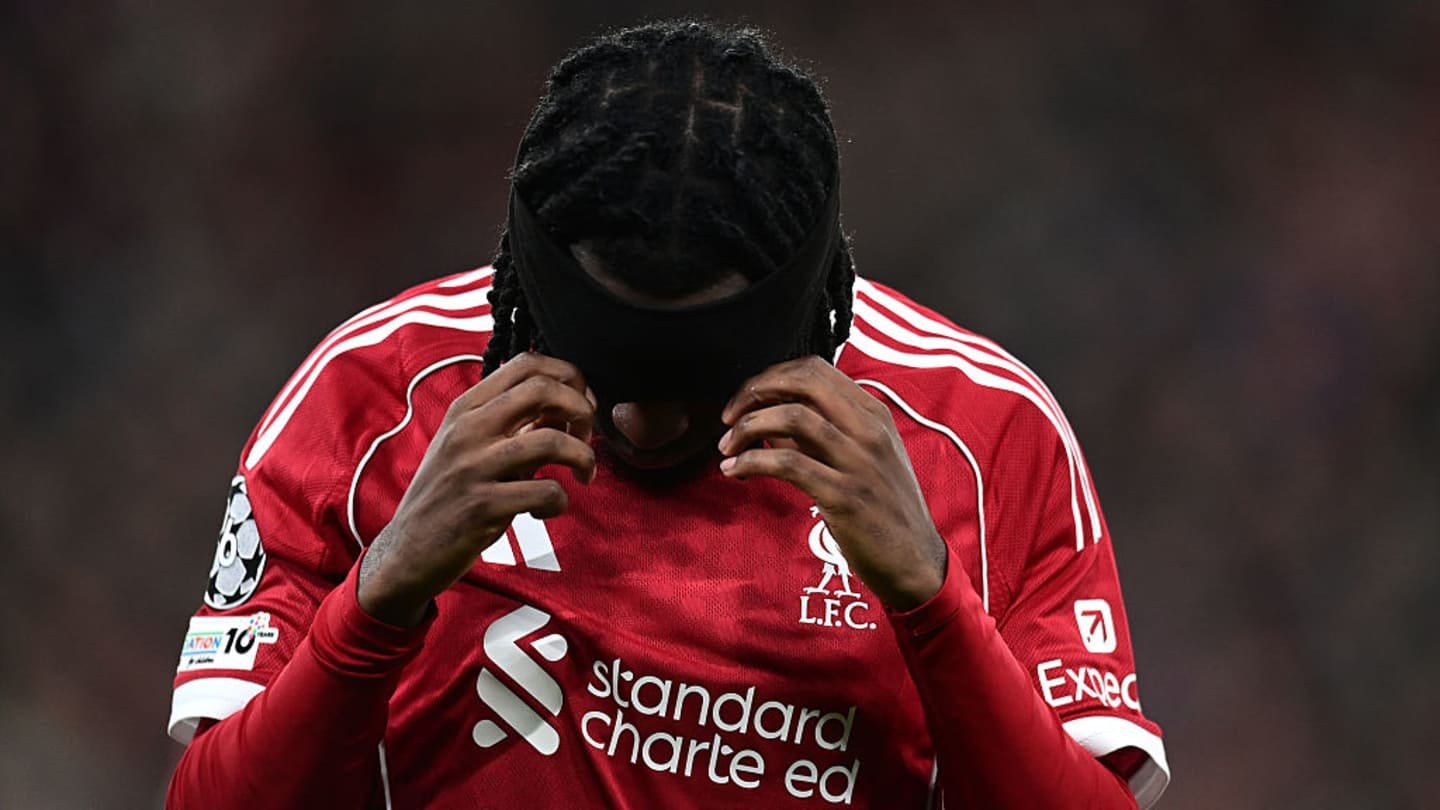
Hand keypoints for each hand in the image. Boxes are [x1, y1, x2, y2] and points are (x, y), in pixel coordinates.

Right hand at [358, 354, 596, 625]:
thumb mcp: (470, 447)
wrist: (405, 552)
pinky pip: (545, 491)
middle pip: (543, 390)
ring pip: (550, 440)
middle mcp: (467, 430)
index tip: (581, 405)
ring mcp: (473, 467)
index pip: (526, 363)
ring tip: (583, 475)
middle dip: (582, 410)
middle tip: (587, 438)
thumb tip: (565, 403)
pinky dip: (559, 501)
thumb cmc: (447, 497)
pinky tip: (544, 510)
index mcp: (465, 409)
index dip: (568, 377)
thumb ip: (512, 422)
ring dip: (582, 457)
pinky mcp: (482, 506)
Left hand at [718, 356, 946, 609]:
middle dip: (755, 392)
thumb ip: (819, 437)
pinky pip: (788, 463)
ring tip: (727, 446)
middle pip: (802, 382)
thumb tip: (771, 423)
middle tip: (729, 416)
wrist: (917, 563)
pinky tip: (735, 470)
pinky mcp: (845, 495)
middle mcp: (869, 430)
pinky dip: (751, 461)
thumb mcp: (862, 461)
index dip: (771, 377)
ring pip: (792, 417)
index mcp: (874, 415)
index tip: (748, 398)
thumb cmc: (885, 512)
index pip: (815, 370)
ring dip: (747, 427)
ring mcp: (859, 461)